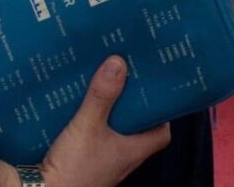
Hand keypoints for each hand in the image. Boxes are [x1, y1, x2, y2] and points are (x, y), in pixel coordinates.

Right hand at [40, 56, 170, 186]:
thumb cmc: (72, 170)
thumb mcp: (87, 126)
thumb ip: (101, 96)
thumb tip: (118, 63)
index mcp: (132, 152)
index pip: (161, 134)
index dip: (161, 115)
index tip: (154, 94)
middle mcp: (121, 161)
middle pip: (136, 131)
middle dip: (131, 109)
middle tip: (125, 85)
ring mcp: (102, 165)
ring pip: (113, 136)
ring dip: (108, 117)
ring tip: (102, 92)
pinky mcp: (82, 166)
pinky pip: (92, 143)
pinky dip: (89, 128)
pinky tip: (78, 113)